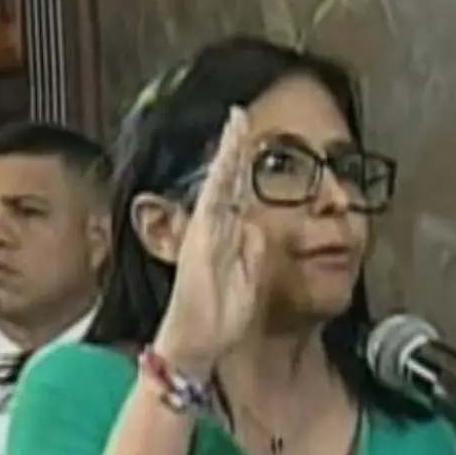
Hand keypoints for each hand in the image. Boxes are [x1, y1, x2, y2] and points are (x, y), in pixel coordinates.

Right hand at [154, 106, 266, 378]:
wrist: (199, 340)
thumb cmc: (220, 314)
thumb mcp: (249, 276)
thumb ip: (252, 249)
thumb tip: (256, 224)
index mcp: (224, 236)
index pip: (235, 192)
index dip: (241, 165)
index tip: (249, 138)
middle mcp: (211, 228)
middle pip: (225, 179)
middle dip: (233, 147)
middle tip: (239, 114)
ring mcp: (204, 232)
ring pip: (218, 183)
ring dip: (228, 152)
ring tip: (236, 121)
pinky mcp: (201, 241)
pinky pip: (211, 204)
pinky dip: (218, 180)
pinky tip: (225, 158)